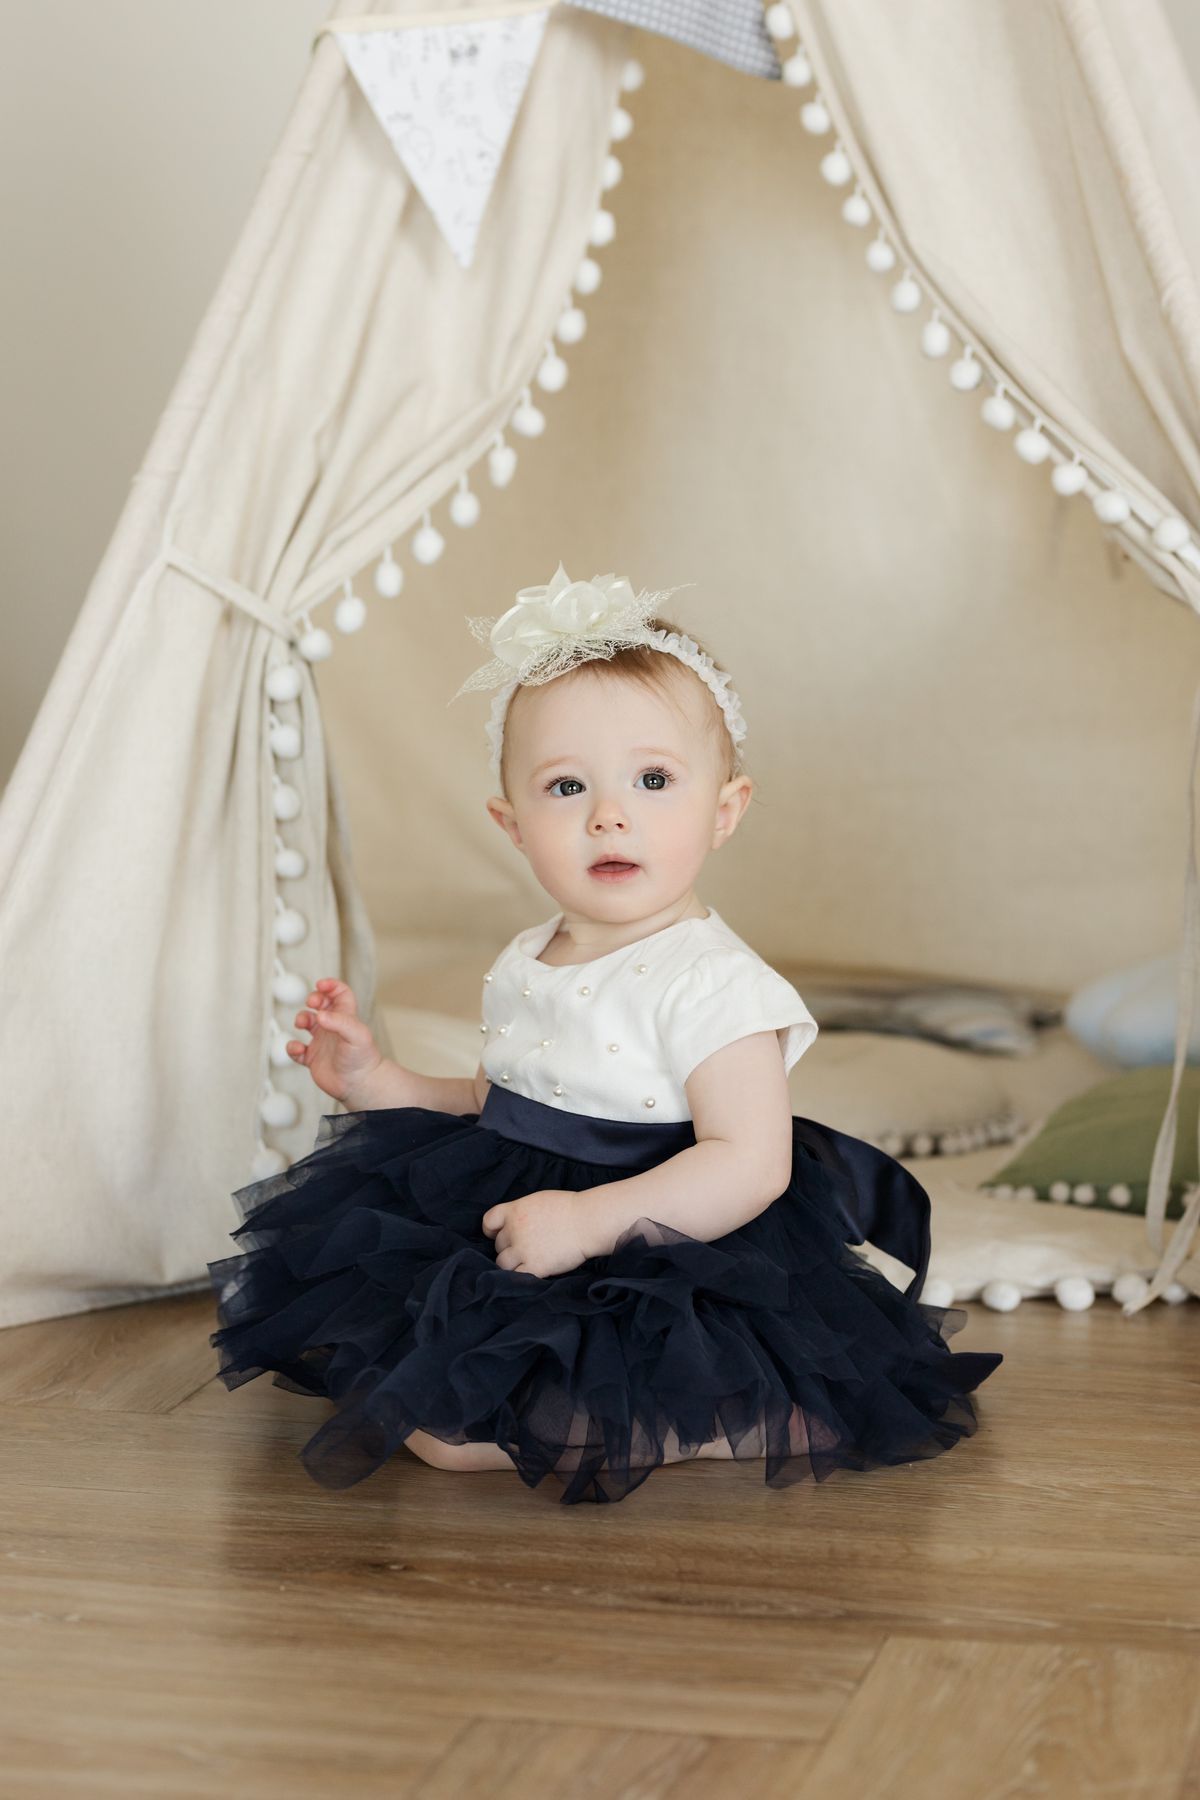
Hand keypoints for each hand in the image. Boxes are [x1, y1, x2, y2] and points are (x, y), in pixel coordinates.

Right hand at [287, 978, 382, 1104]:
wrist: (359, 1085)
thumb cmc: (363, 1059)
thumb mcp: (356, 1035)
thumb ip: (339, 1022)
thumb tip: (320, 1014)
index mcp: (346, 1018)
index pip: (340, 993)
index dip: (331, 985)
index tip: (320, 984)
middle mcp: (333, 1027)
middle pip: (321, 1004)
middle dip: (313, 998)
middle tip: (311, 1003)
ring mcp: (322, 1042)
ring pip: (307, 1023)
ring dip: (301, 1018)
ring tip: (302, 1024)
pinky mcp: (313, 1058)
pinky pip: (297, 1050)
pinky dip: (292, 1048)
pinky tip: (299, 1050)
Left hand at [481, 1189, 593, 1278]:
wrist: (587, 1222)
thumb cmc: (569, 1208)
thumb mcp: (538, 1201)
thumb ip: (521, 1212)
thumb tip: (512, 1223)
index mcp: (515, 1210)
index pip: (488, 1221)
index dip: (491, 1230)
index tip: (497, 1234)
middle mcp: (514, 1230)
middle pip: (498, 1244)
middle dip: (508, 1246)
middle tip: (526, 1247)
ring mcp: (523, 1250)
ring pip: (502, 1263)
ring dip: (511, 1263)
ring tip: (526, 1260)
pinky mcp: (534, 1267)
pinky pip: (516, 1276)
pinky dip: (520, 1275)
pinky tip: (531, 1270)